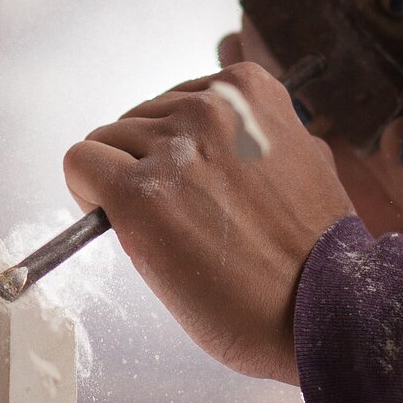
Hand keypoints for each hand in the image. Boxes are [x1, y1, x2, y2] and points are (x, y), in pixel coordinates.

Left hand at [62, 63, 353, 384]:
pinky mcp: (138, 195)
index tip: (193, 185)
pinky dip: (88, 196)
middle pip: (135, 121)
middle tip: (185, 219)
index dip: (174, 148)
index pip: (174, 101)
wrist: (323, 312)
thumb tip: (198, 141)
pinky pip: (80, 166)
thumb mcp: (298, 160)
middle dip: (147, 167)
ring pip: (104, 143)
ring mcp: (172, 150)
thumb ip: (247, 137)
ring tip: (170, 232)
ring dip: (121, 186)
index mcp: (248, 90)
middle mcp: (207, 108)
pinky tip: (125, 228)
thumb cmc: (312, 255)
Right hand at [221, 0, 402, 240]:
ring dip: (270, 31)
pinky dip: (235, 74)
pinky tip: (257, 106)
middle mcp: (344, 12)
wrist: (388, 224)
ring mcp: (294, 45)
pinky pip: (230, 62)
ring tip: (298, 94)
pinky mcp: (256, 84)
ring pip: (267, 3)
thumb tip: (401, 134)